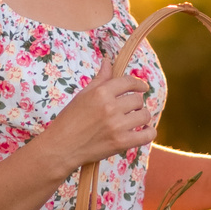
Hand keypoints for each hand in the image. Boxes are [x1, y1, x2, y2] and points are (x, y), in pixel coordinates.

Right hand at [40, 69, 158, 172]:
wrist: (61, 147)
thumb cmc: (69, 120)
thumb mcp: (82, 96)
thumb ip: (100, 79)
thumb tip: (108, 62)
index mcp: (100, 93)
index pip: (128, 82)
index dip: (138, 83)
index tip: (142, 87)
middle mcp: (110, 107)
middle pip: (138, 100)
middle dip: (136, 103)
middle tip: (129, 109)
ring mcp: (117, 126)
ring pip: (144, 115)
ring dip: (141, 117)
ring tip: (134, 120)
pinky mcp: (121, 143)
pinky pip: (147, 135)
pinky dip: (149, 132)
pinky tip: (145, 131)